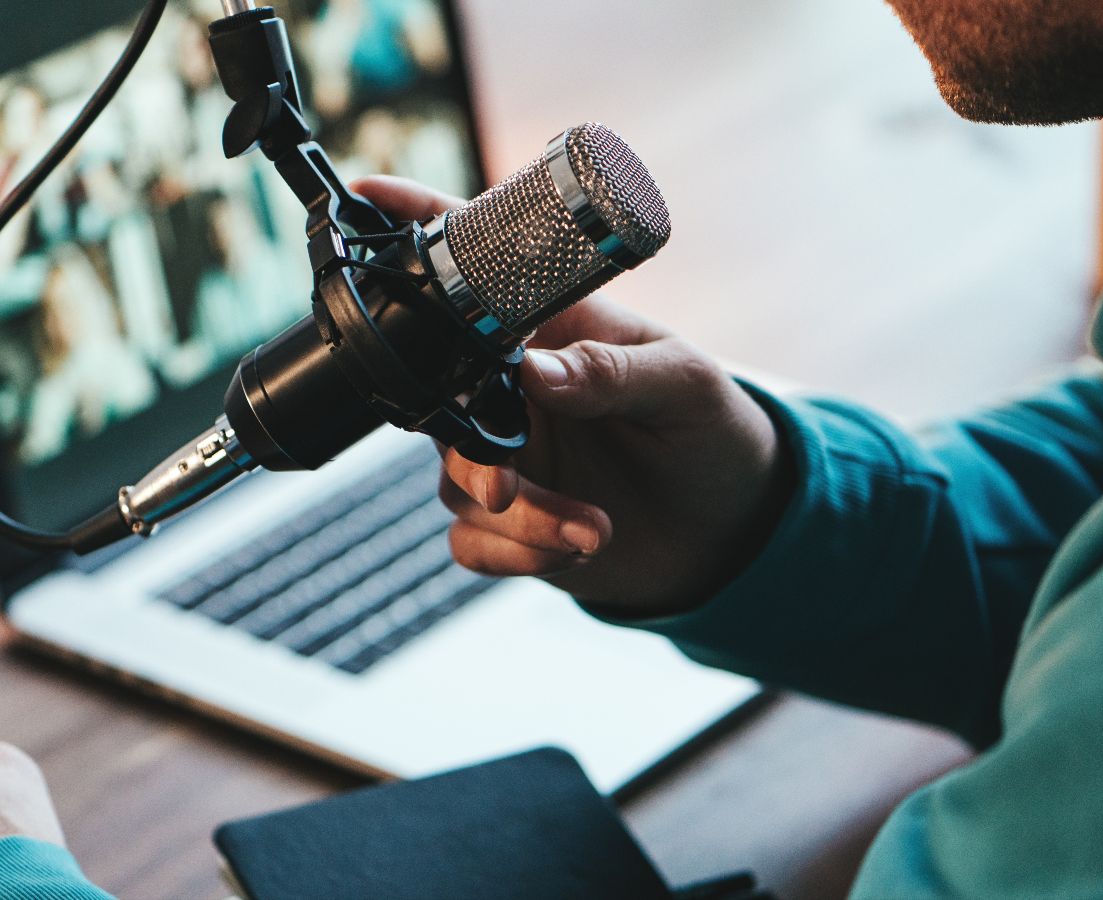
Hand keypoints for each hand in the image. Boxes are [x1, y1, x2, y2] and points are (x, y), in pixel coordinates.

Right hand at [352, 177, 792, 616]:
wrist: (733, 530)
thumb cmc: (713, 432)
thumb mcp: (684, 386)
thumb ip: (612, 371)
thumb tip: (536, 371)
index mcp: (550, 329)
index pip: (475, 272)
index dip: (416, 225)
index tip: (369, 195)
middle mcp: (514, 388)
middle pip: (440, 402)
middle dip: (468, 453)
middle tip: (506, 486)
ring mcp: (507, 454)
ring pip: (455, 485)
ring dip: (519, 517)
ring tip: (593, 528)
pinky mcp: (510, 522)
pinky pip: (470, 541)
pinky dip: (516, 554)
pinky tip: (576, 547)